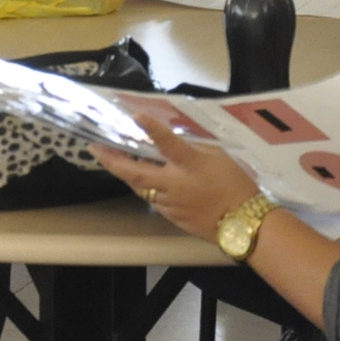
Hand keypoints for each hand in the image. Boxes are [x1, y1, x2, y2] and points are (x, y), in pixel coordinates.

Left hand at [91, 114, 260, 244]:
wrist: (245, 225)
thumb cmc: (236, 186)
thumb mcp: (221, 157)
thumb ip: (197, 146)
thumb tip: (177, 137)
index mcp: (190, 166)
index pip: (168, 143)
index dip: (152, 129)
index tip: (136, 115)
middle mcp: (175, 185)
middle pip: (136, 173)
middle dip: (112, 160)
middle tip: (95, 148)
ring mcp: (171, 204)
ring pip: (141, 188)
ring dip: (127, 174)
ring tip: (114, 160)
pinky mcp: (173, 218)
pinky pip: (153, 200)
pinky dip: (144, 188)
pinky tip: (143, 180)